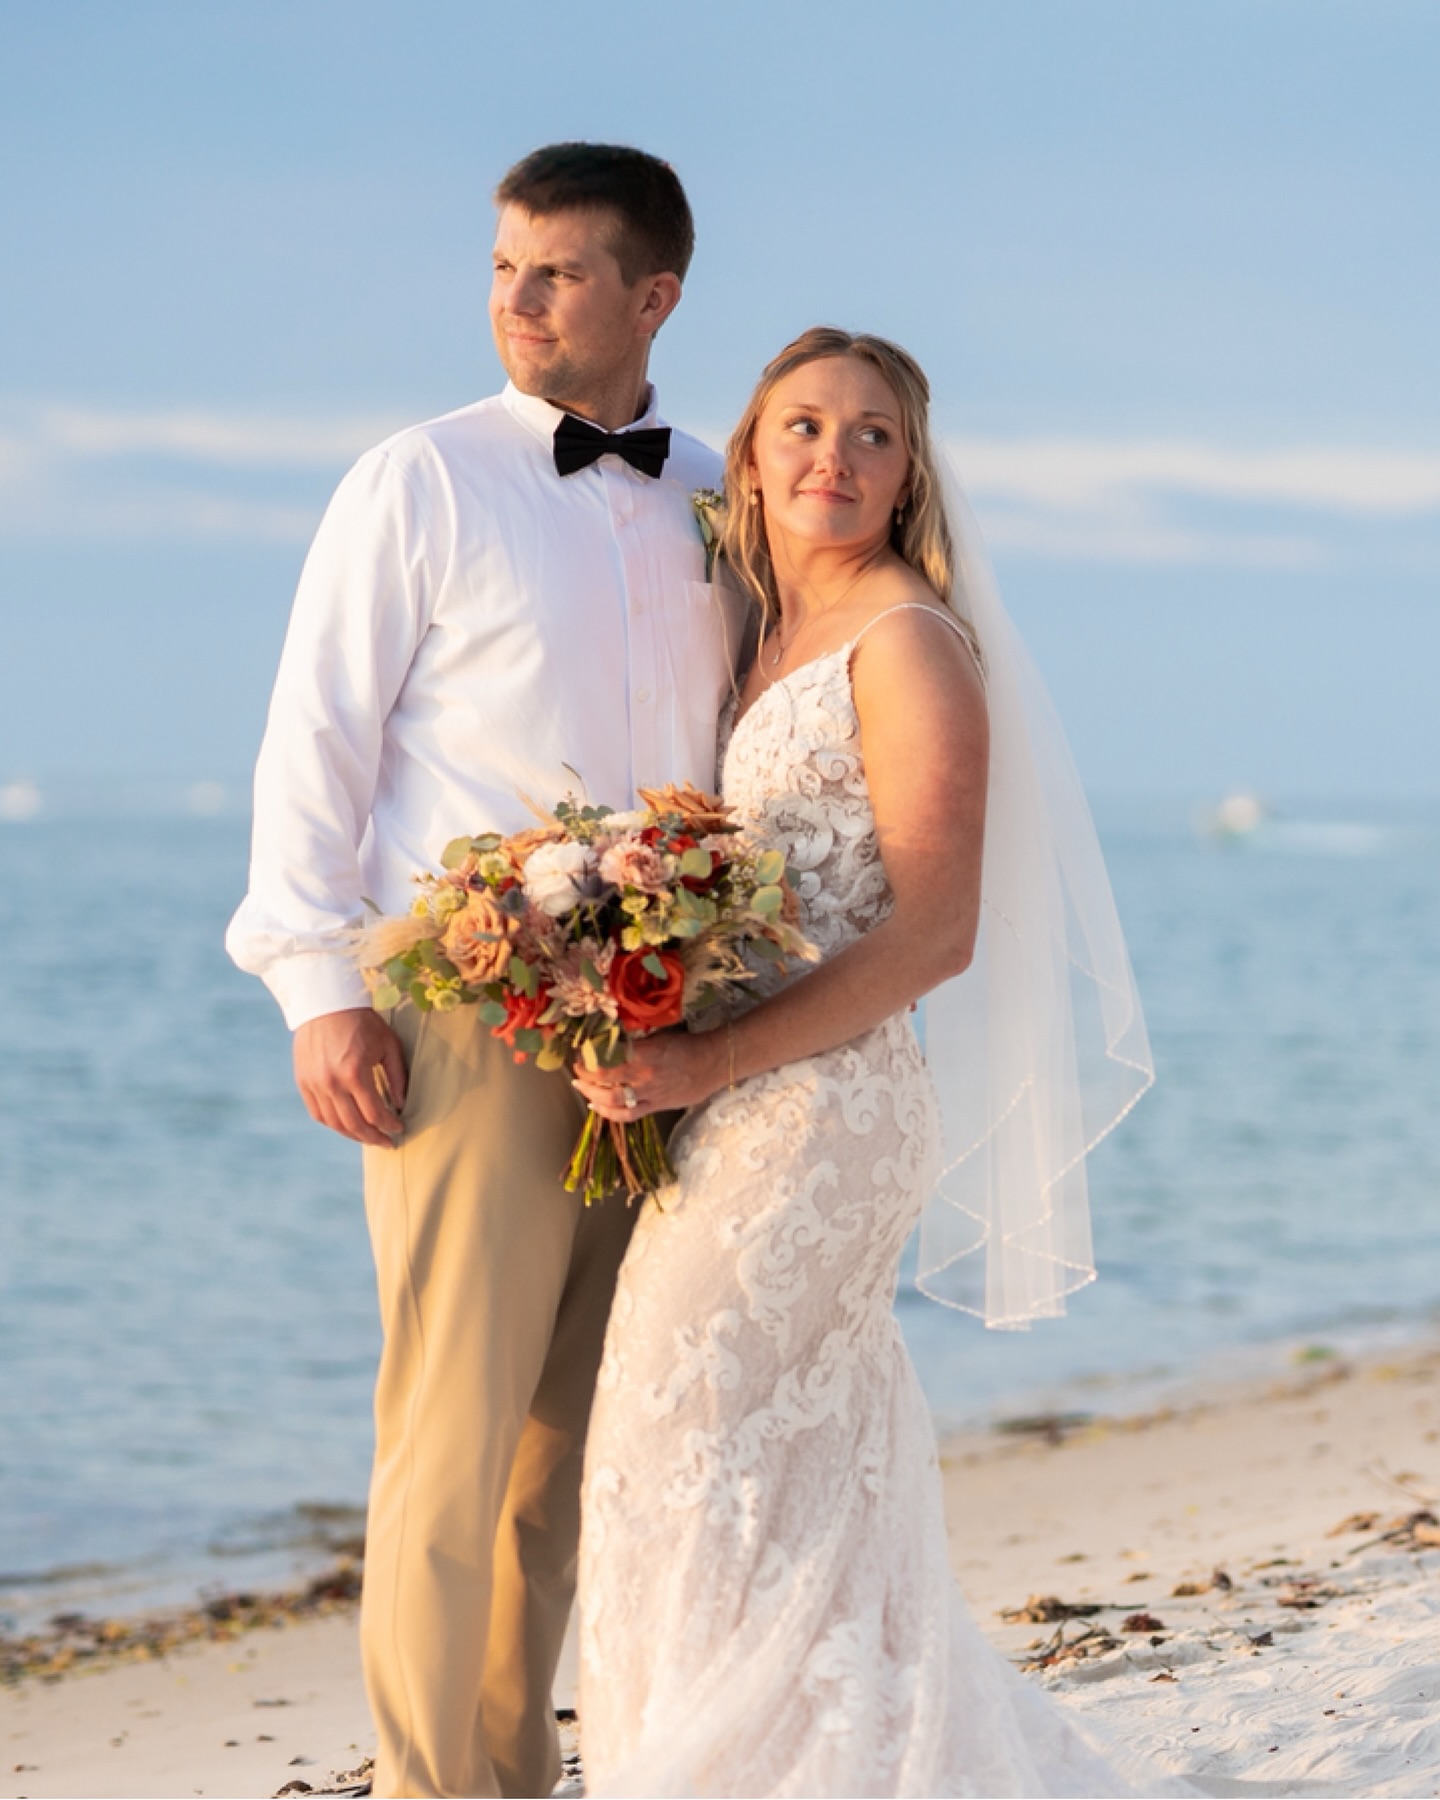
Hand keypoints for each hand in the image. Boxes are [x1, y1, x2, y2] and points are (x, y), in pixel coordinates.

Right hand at [294, 1007, 407, 1147]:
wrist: (326, 1003)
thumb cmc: (362, 1021)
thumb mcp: (388, 1045)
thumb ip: (397, 1077)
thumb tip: (401, 1105)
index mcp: (355, 1073)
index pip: (375, 1113)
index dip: (389, 1126)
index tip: (399, 1129)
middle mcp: (332, 1083)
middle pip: (354, 1125)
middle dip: (373, 1138)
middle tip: (386, 1143)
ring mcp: (314, 1084)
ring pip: (334, 1123)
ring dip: (353, 1135)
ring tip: (368, 1137)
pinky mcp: (303, 1081)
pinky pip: (317, 1113)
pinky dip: (332, 1124)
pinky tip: (346, 1126)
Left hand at [571, 1027, 725, 1122]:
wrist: (713, 1063)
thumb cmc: (687, 1045)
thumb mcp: (658, 1036)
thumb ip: (634, 1043)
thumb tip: (610, 1044)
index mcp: (644, 1052)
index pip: (607, 1055)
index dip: (589, 1054)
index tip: (581, 1050)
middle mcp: (644, 1074)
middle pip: (604, 1077)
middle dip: (584, 1073)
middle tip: (577, 1068)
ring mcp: (649, 1094)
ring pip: (611, 1099)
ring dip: (590, 1093)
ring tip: (581, 1086)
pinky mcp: (655, 1107)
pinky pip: (627, 1115)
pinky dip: (608, 1113)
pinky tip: (597, 1107)